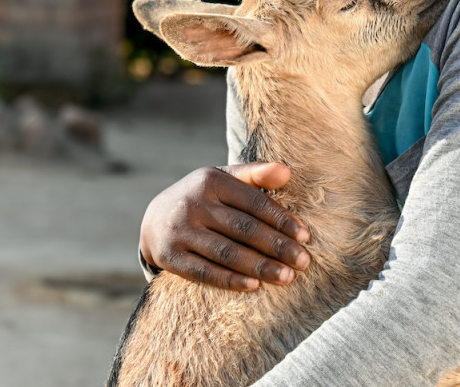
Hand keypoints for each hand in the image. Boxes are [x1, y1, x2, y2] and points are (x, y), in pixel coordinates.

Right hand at [139, 162, 311, 291]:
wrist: (154, 220)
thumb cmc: (202, 199)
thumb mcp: (223, 180)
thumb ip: (254, 175)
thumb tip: (287, 172)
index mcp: (210, 180)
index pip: (253, 202)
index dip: (281, 220)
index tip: (305, 237)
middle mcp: (193, 204)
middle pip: (243, 228)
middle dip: (277, 246)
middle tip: (304, 262)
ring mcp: (180, 231)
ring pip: (226, 252)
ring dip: (259, 266)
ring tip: (286, 277)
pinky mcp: (170, 256)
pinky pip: (204, 271)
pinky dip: (230, 280)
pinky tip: (254, 286)